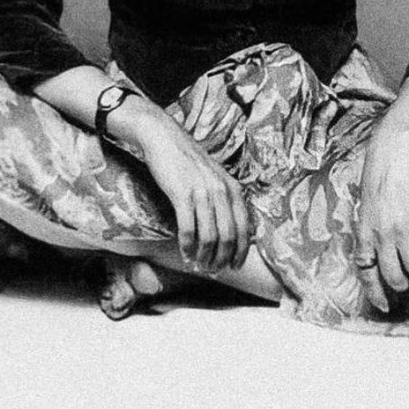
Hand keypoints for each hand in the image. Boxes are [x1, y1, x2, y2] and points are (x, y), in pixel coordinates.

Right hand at [138, 117, 250, 272]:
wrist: (164, 137)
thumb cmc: (187, 158)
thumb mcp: (215, 174)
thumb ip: (225, 195)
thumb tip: (230, 225)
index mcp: (232, 187)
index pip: (245, 227)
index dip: (241, 251)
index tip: (235, 265)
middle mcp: (221, 190)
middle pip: (228, 236)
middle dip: (222, 258)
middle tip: (214, 270)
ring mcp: (202, 192)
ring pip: (209, 236)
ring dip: (205, 256)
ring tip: (199, 266)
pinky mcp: (181, 194)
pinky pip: (188, 229)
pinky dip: (187, 246)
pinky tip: (185, 254)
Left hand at [354, 124, 408, 312]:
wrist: (391, 156)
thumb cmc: (376, 181)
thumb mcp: (366, 209)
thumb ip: (371, 233)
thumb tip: (378, 256)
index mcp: (363, 231)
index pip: (366, 271)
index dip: (375, 292)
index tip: (384, 305)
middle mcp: (379, 234)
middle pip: (394, 277)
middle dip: (402, 283)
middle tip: (408, 280)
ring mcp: (399, 230)